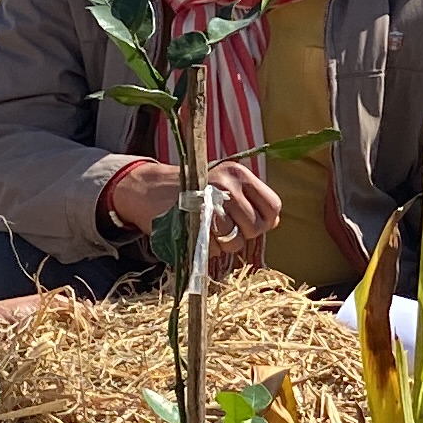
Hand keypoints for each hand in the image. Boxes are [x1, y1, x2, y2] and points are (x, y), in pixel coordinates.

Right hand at [102, 160, 282, 248]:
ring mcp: (209, 202)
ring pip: (236, 240)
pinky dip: (209, 249)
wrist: (149, 189)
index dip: (265, 221)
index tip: (251, 224)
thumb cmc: (192, 190)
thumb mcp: (224, 185)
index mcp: (238, 173)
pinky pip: (215, 248)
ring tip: (211, 233)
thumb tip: (273, 222)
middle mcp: (227, 183)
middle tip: (227, 229)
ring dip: (225, 245)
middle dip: (244, 235)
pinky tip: (197, 234)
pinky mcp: (193, 221)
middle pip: (255, 226)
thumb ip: (250, 200)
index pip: (272, 205)